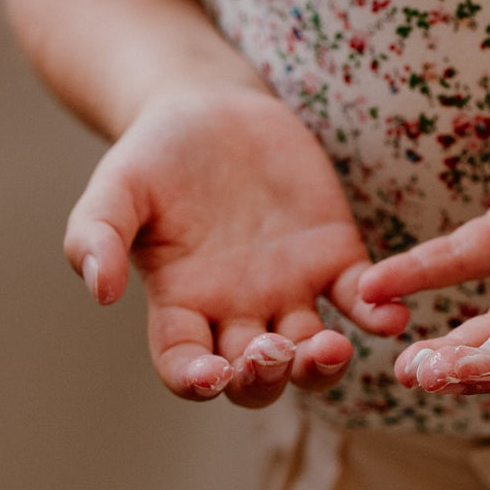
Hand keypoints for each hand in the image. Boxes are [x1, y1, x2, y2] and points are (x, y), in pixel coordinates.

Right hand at [65, 87, 407, 406]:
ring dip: (324, 363)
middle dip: (266, 377)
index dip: (196, 381)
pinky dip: (377, 314)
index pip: (186, 366)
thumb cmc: (155, 154)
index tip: (209, 376)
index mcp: (181, 304)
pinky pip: (360, 299)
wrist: (211, 107)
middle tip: (273, 353)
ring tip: (333, 346)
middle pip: (257, 376)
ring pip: (312, 352)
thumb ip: (97, 235)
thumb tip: (97, 288)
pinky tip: (391, 315)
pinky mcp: (333, 256)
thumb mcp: (117, 188)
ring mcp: (290, 288)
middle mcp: (237, 310)